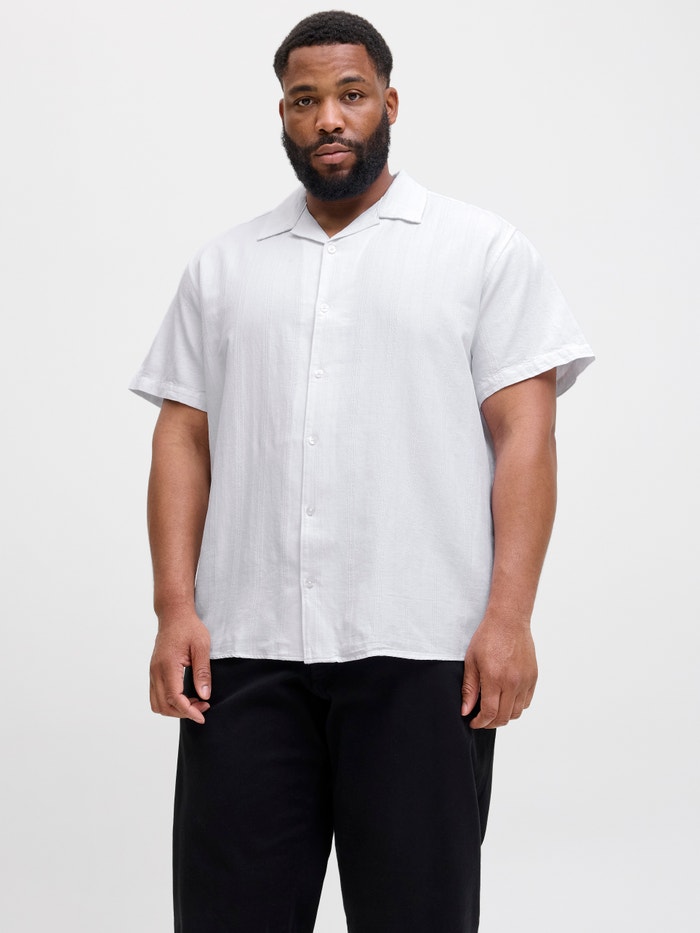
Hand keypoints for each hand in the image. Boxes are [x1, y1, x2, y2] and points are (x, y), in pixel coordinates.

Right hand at [149, 609, 211, 723]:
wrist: (174, 614)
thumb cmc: (189, 627)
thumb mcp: (202, 646)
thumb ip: (202, 672)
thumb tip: (204, 695)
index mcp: (167, 665)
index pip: (174, 698)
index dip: (188, 711)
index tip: (202, 716)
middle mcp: (156, 671)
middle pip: (163, 706)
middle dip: (183, 712)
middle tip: (203, 707)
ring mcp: (152, 672)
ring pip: (157, 703)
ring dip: (175, 709)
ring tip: (195, 702)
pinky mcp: (154, 672)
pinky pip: (156, 695)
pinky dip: (169, 702)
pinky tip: (186, 696)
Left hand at [460, 611, 537, 727]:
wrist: (509, 621)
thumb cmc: (488, 637)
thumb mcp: (472, 661)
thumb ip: (469, 688)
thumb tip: (466, 710)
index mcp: (495, 678)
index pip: (490, 713)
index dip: (480, 722)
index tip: (474, 722)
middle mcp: (513, 682)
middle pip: (504, 717)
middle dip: (490, 723)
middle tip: (481, 719)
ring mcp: (525, 680)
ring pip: (516, 712)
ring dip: (504, 716)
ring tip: (494, 710)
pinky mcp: (533, 677)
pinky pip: (526, 702)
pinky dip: (516, 706)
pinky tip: (506, 700)